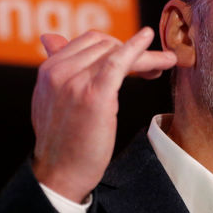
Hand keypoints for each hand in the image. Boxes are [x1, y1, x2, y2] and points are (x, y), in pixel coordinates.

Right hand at [30, 27, 176, 202]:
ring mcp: (75, 81)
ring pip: (115, 52)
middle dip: (131, 51)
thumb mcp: (50, 98)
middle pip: (104, 44)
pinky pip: (118, 61)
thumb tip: (50, 37)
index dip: (116, 47)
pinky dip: (136, 47)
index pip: (88, 42)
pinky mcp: (94, 94)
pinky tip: (149, 37)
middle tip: (152, 68)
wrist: (59, 175)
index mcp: (48, 69)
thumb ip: (58, 69)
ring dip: (144, 56)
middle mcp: (58, 71)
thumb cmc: (62, 141)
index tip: (133, 60)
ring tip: (164, 63)